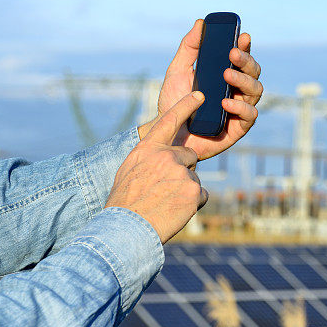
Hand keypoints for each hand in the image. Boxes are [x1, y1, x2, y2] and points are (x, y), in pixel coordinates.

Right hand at [107, 92, 208, 243]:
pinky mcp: (194, 191)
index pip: (169, 120)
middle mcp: (166, 156)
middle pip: (189, 157)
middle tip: (164, 190)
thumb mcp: (130, 171)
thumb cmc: (125, 204)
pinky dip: (192, 205)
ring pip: (194, 179)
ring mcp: (182, 173)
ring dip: (185, 191)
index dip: (186, 106)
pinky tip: (174, 212)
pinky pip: (201, 196)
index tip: (200, 95)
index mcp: (148, 149)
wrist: (125, 231)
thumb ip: (149, 159)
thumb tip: (164, 156)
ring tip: (165, 204)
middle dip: (183, 171)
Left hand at [137, 19, 262, 159]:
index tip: (242, 36)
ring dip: (244, 80)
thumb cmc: (174, 102)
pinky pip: (250, 116)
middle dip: (246, 61)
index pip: (242, 58)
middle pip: (254, 72)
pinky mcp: (238, 129)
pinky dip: (240, 108)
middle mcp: (237, 90)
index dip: (246, 46)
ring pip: (256, 90)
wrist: (166, 133)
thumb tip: (201, 22)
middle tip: (232, 54)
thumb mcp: (178, 70)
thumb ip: (189, 47)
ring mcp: (239, 109)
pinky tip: (225, 102)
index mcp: (226, 75)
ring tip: (226, 75)